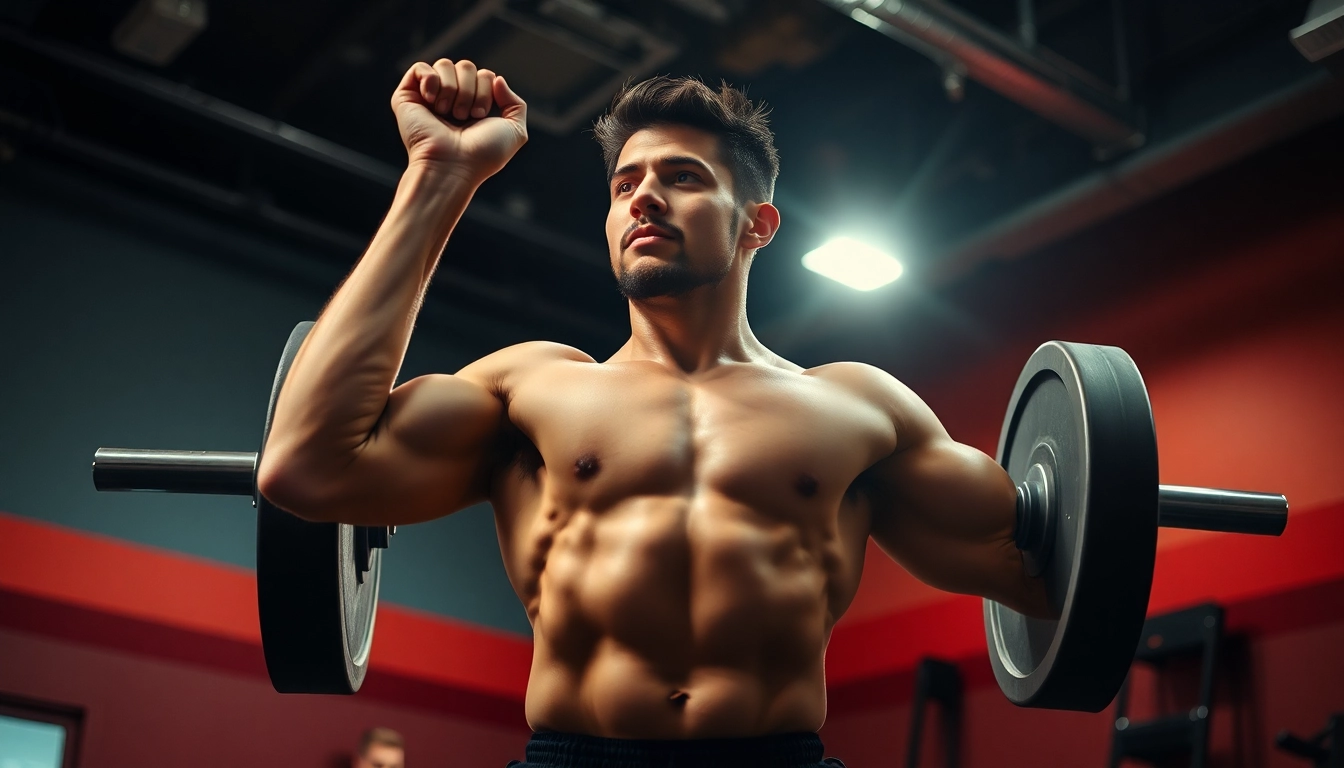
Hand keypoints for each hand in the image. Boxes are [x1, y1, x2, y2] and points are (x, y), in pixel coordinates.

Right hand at [390, 59, 527, 184]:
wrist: (452, 166)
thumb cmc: (482, 155)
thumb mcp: (514, 131)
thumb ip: (516, 104)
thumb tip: (497, 78)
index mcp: (473, 104)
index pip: (484, 74)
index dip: (486, 91)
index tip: (479, 117)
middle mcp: (451, 98)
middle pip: (466, 66)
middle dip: (470, 91)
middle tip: (463, 117)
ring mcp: (428, 97)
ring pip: (445, 64)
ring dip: (451, 90)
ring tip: (447, 114)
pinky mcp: (407, 96)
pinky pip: (421, 67)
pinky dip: (430, 80)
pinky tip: (431, 101)